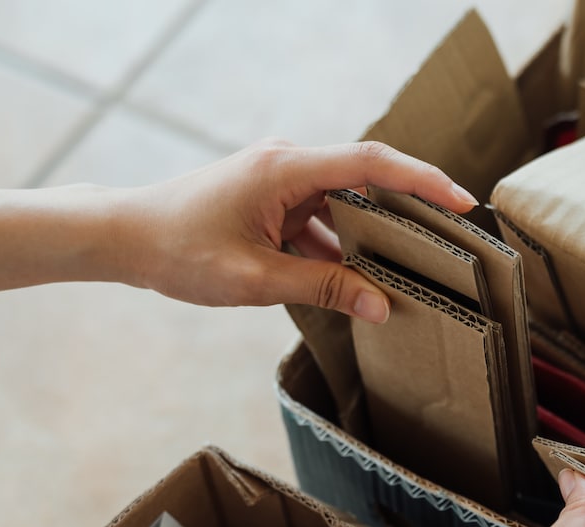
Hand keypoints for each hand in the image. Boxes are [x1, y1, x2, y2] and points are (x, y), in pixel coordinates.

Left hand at [122, 138, 476, 320]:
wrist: (123, 236)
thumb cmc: (178, 250)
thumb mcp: (255, 278)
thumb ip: (323, 288)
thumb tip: (381, 306)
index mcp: (285, 168)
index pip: (371, 163)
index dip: (422, 180)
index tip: (462, 201)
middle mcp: (288, 163)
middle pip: (366, 179)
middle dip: (408, 211)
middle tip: (450, 242)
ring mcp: (281, 178)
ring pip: (345, 204)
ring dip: (369, 236)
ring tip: (404, 271)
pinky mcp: (273, 197)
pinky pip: (321, 217)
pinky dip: (339, 246)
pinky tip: (353, 280)